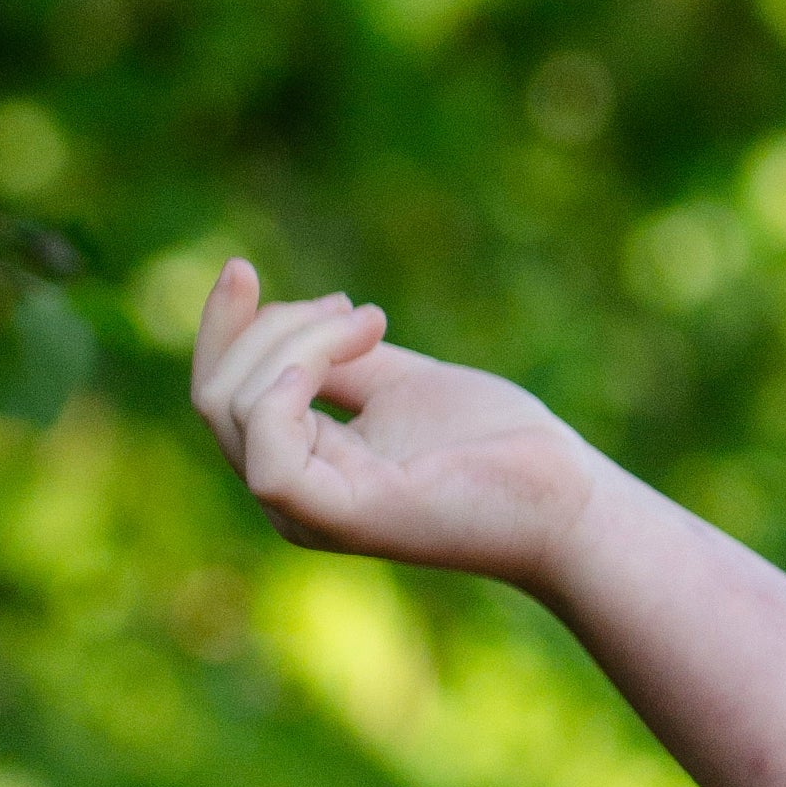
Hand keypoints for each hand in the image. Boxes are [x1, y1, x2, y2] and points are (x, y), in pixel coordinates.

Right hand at [190, 259, 597, 588]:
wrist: (567, 493)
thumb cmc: (496, 443)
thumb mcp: (401, 381)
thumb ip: (339, 361)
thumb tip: (284, 322)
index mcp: (300, 464)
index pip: (220, 394)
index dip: (218, 329)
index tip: (243, 266)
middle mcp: (290, 496)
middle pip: (218, 395)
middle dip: (267, 327)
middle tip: (355, 307)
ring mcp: (310, 513)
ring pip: (237, 409)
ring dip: (297, 342)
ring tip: (371, 322)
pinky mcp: (341, 519)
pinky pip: (269, 461)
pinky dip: (282, 395)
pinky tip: (327, 361)